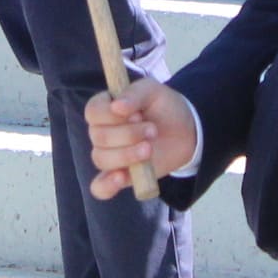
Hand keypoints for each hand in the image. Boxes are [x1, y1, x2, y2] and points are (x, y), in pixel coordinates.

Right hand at [86, 76, 199, 197]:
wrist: (185, 131)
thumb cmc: (164, 107)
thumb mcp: (153, 91)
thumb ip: (134, 94)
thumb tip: (116, 106)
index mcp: (104, 108)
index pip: (93, 112)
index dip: (112, 116)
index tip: (137, 115)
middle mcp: (102, 132)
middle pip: (99, 137)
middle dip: (128, 135)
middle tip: (153, 130)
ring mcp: (110, 155)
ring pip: (101, 159)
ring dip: (127, 155)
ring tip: (149, 149)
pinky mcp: (120, 176)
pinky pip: (100, 187)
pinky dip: (107, 186)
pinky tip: (121, 178)